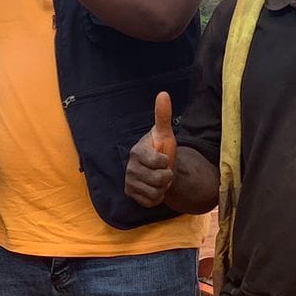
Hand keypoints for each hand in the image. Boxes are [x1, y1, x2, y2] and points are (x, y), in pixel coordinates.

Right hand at [125, 92, 177, 207]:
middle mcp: (129, 168)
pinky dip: (157, 197)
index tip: (164, 157)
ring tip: (159, 179)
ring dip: (163, 187)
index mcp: (137, 152)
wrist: (159, 169)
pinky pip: (151, 201)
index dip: (167, 162)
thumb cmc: (161, 149)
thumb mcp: (165, 133)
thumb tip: (163, 94)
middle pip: (159, 179)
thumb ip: (163, 115)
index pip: (159, 162)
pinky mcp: (131, 194)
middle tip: (163, 170)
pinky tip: (154, 187)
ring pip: (156, 192)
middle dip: (167, 176)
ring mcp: (129, 182)